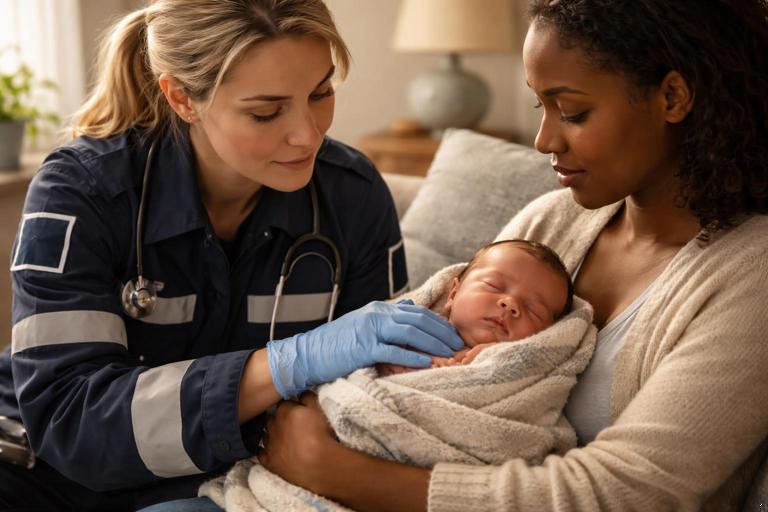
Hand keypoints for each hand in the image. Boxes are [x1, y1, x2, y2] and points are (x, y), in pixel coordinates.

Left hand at [257, 393, 335, 493]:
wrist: (318, 463)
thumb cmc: (321, 435)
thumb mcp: (319, 410)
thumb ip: (308, 397)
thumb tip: (301, 392)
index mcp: (285, 411)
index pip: (283, 403)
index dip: (290, 407)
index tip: (296, 410)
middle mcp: (273, 425)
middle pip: (271, 418)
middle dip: (278, 419)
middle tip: (290, 424)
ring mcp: (269, 444)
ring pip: (265, 434)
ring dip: (271, 434)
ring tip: (282, 438)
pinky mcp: (269, 461)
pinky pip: (260, 453)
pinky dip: (263, 450)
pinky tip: (269, 450)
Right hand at [267, 300, 463, 397]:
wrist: (309, 353)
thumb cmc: (338, 343)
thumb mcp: (365, 324)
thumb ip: (388, 317)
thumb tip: (411, 307)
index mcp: (380, 309)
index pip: (417, 312)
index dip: (438, 324)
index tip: (453, 336)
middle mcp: (377, 314)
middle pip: (418, 320)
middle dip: (441, 333)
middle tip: (458, 346)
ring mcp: (370, 330)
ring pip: (409, 333)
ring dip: (432, 344)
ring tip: (448, 355)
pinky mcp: (363, 347)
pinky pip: (392, 351)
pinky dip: (411, 357)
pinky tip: (425, 363)